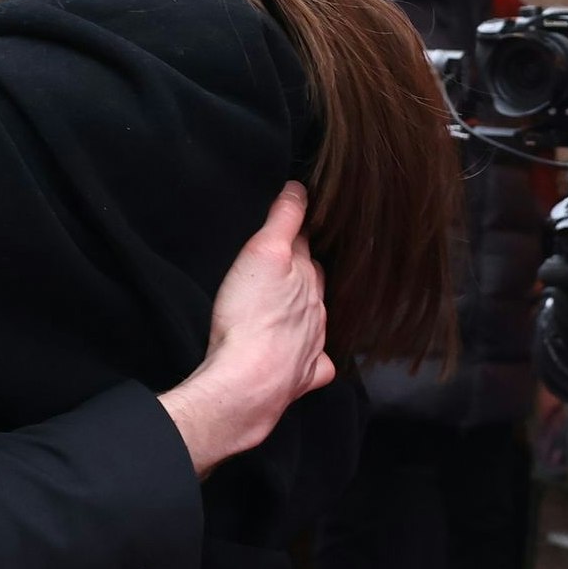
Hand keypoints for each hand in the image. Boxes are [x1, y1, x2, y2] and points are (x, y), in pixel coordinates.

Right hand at [160, 184, 333, 475]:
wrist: (249, 381)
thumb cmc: (251, 316)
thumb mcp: (262, 253)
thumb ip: (284, 220)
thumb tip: (300, 188)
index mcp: (308, 278)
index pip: (305, 246)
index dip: (298, 232)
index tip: (294, 222)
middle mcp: (316, 309)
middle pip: (314, 281)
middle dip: (305, 268)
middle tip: (289, 260)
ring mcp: (313, 344)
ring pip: (317, 319)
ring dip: (308, 308)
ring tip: (293, 302)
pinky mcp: (303, 376)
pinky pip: (317, 364)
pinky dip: (314, 357)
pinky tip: (304, 356)